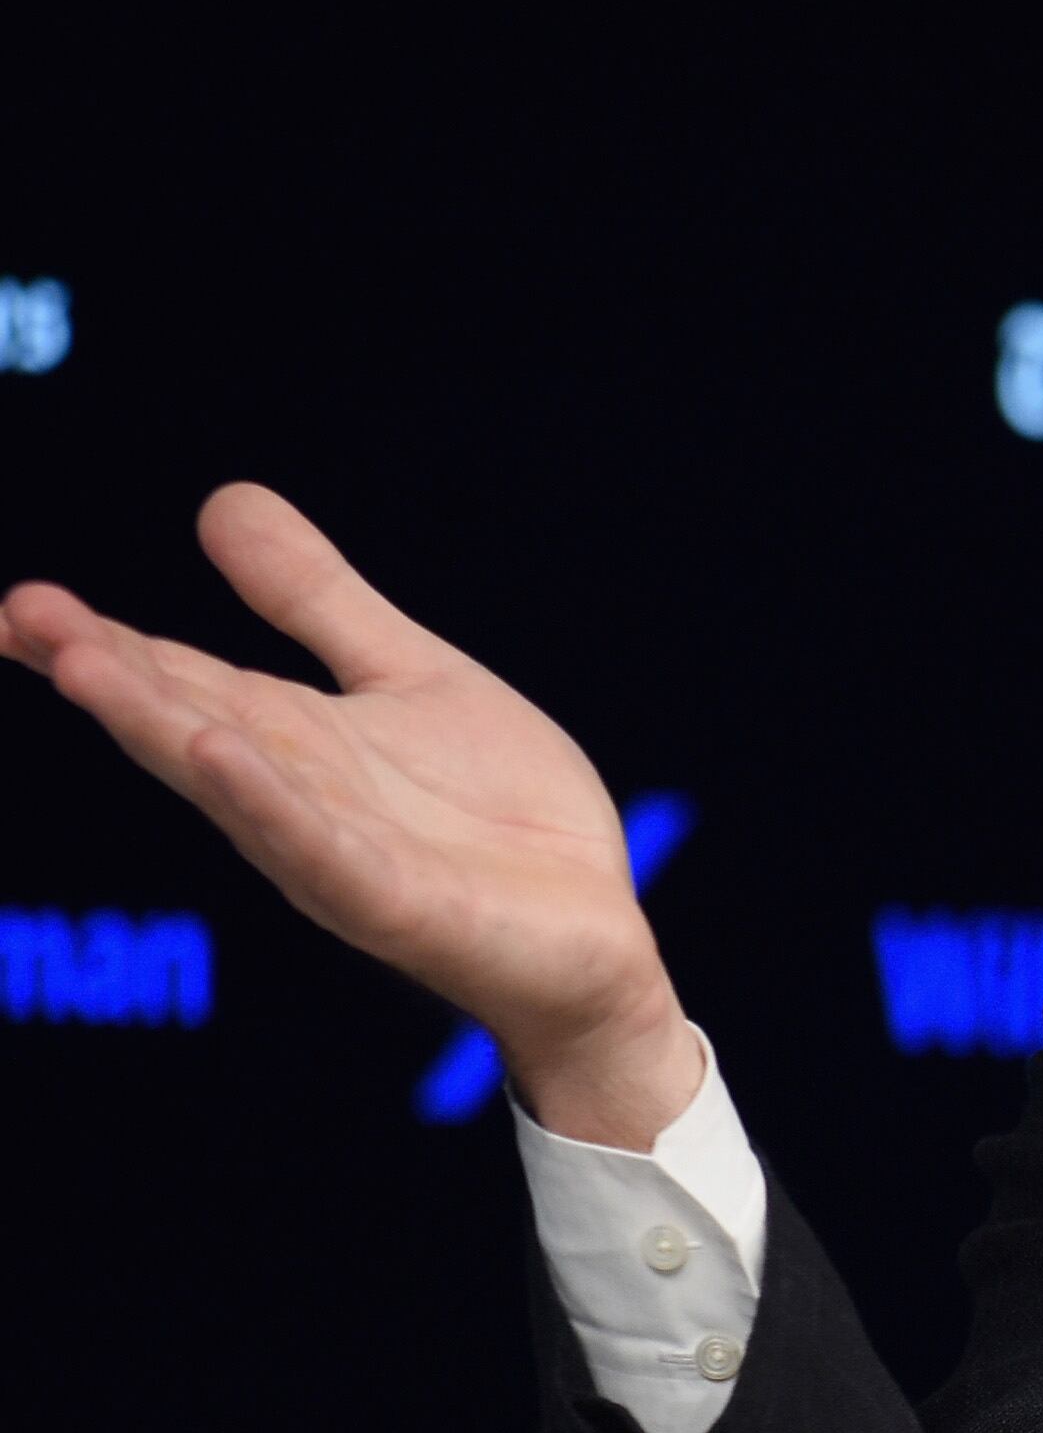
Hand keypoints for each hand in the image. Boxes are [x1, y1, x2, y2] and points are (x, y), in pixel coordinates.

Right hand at [0, 483, 700, 1143]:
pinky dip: (273, 809)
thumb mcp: (409, 675)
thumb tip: (224, 500)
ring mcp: (341, 857)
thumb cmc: (498, 817)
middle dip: (108, 677)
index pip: (180, 681)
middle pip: (187, 726)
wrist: (595, 932)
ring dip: (163, 729)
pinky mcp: (402, 906)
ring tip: (86, 666)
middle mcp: (296, 799)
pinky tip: (225, 757)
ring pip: (236, 788)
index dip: (100, 641)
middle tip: (24, 616)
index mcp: (293, 743)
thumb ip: (317, 600)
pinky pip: (327, 854)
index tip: (19, 602)